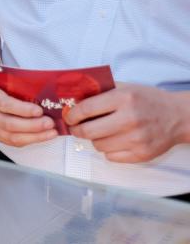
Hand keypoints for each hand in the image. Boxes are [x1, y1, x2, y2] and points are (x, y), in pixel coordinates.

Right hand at [0, 73, 57, 146]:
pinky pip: (12, 142)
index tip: (39, 111)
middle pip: (7, 123)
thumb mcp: (9, 76)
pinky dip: (29, 140)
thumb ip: (24, 86)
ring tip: (50, 132)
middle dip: (32, 125)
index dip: (22, 109)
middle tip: (49, 123)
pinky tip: (42, 136)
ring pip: (10, 136)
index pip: (3, 103)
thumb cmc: (3, 81)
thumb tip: (48, 98)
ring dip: (33, 136)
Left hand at [66, 83, 189, 162]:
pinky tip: (114, 141)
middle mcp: (129, 119)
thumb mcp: (125, 88)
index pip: (86, 109)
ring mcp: (136, 139)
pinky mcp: (142, 154)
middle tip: (76, 128)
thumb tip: (72, 100)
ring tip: (99, 132)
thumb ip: (100, 92)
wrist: (178, 117)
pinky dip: (108, 150)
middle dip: (76, 130)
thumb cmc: (148, 100)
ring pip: (98, 145)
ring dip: (94, 140)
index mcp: (123, 99)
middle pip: (88, 131)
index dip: (72, 114)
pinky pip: (111, 157)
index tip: (68, 116)